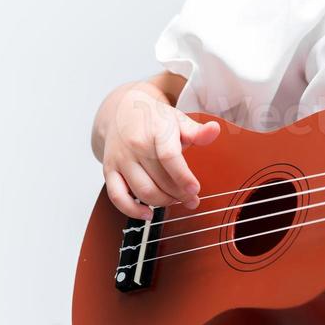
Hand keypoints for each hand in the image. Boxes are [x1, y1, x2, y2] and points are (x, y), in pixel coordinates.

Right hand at [101, 86, 219, 220]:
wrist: (121, 111)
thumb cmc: (153, 118)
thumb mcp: (177, 119)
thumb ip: (197, 131)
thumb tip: (214, 130)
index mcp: (155, 130)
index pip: (169, 157)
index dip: (183, 177)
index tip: (195, 189)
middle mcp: (135, 145)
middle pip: (159, 179)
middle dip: (179, 194)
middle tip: (192, 198)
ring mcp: (121, 159)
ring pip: (143, 191)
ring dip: (163, 202)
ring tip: (175, 200)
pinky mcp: (109, 171)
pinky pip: (117, 197)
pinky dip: (132, 211)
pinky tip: (148, 214)